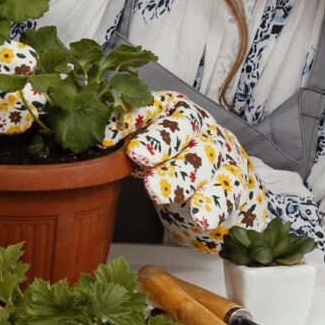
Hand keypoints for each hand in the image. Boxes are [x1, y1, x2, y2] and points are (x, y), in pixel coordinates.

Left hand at [119, 93, 273, 251]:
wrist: (223, 179)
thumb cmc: (176, 156)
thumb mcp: (151, 142)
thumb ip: (127, 140)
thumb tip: (92, 146)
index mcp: (176, 111)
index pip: (155, 106)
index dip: (132, 117)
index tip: (108, 135)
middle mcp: (200, 128)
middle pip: (183, 129)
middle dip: (159, 141)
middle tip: (137, 154)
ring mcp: (219, 156)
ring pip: (201, 164)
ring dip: (178, 179)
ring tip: (157, 191)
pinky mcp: (232, 184)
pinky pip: (225, 195)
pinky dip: (213, 207)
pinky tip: (202, 218)